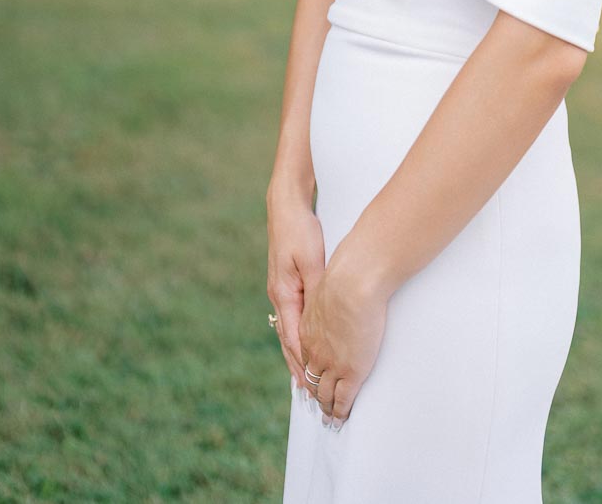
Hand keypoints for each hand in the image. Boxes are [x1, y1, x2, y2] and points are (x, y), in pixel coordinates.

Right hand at [266, 186, 325, 389]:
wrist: (286, 205)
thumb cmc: (300, 230)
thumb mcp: (311, 260)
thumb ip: (317, 289)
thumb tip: (321, 319)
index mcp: (284, 294)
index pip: (293, 339)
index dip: (303, 364)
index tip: (311, 386)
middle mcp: (279, 296)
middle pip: (288, 341)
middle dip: (298, 367)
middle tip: (308, 395)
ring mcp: (282, 289)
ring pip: (290, 331)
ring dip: (297, 355)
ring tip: (304, 379)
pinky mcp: (288, 281)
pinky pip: (294, 317)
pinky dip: (299, 336)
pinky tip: (304, 343)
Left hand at [298, 247, 388, 426]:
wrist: (353, 281)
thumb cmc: (345, 276)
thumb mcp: (326, 285)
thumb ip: (327, 294)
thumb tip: (334, 291)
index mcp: (307, 329)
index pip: (304, 356)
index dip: (307, 369)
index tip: (309, 378)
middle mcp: (314, 349)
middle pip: (311, 378)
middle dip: (314, 393)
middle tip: (318, 406)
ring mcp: (331, 362)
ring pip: (324, 392)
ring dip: (326, 407)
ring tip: (329, 419)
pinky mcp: (350, 371)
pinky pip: (343, 398)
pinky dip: (341, 411)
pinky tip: (342, 418)